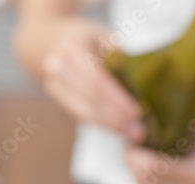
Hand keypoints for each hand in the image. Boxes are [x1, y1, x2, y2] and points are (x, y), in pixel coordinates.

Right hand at [36, 19, 145, 140]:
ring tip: (130, 133)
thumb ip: (120, 59)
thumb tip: (143, 88)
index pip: (97, 80)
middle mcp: (58, 66)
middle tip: (138, 131)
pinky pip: (79, 113)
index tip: (137, 112)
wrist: (51, 39)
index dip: (116, 98)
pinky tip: (116, 128)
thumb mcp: (105, 38)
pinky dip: (99, 122)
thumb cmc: (88, 38)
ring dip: (108, 124)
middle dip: (115, 117)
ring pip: (83, 110)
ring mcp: (53, 82)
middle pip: (90, 98)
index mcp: (73, 48)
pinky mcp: (55, 96)